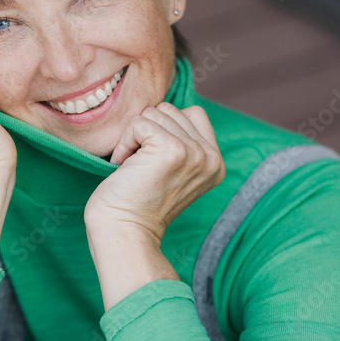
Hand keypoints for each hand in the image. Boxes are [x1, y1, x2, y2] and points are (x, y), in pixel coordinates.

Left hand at [84, 103, 224, 242]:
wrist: (124, 231)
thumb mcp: (173, 171)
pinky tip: (124, 166)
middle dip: (147, 132)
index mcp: (216, 163)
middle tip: (140, 166)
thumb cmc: (137, 202)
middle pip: (170, 109)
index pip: (193, 113)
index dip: (164, 129)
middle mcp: (211, 157)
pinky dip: (123, 143)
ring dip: (133, 137)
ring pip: (154, 112)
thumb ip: (183, 142)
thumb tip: (163, 109)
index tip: (153, 162)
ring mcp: (194, 152)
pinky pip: (139, 123)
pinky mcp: (172, 149)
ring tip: (134, 167)